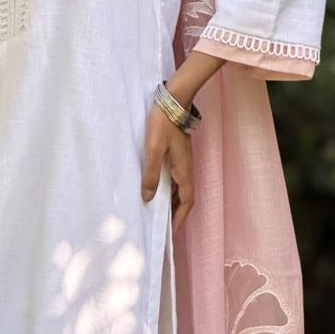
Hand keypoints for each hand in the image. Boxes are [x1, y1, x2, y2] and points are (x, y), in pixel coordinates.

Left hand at [141, 99, 195, 231]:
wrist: (174, 100)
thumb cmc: (163, 124)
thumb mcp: (153, 150)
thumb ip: (151, 175)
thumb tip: (148, 199)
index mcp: (183, 171)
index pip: (186, 202)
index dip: (180, 218)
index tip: (172, 233)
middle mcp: (186, 169)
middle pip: (184, 198)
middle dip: (176, 213)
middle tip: (164, 226)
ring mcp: (183, 161)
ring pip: (180, 188)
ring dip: (173, 201)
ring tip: (160, 211)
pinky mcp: (178, 153)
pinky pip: (176, 178)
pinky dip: (169, 188)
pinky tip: (158, 187)